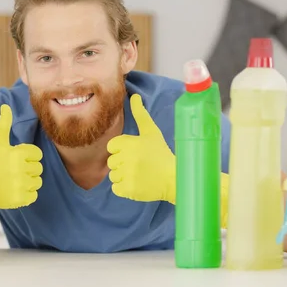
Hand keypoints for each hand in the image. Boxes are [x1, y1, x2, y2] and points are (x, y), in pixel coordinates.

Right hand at [0, 104, 42, 209]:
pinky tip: (15, 189)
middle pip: (38, 168)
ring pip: (37, 182)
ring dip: (29, 181)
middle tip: (14, 170)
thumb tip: (6, 106)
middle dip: (28, 168)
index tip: (16, 158)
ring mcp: (20, 185)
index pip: (36, 153)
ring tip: (15, 180)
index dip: (28, 155)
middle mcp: (20, 169)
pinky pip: (34, 195)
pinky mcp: (20, 199)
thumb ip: (3, 123)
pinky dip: (27, 194)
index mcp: (17, 153)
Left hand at [107, 94, 229, 227]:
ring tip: (140, 174)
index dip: (121, 150)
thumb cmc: (162, 154)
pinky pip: (115, 188)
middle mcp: (127, 158)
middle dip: (123, 163)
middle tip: (140, 164)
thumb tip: (133, 96)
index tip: (135, 153)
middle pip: (111, 161)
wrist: (175, 179)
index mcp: (130, 143)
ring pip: (113, 175)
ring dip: (123, 176)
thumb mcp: (151, 132)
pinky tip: (137, 183)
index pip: (111, 146)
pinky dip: (124, 188)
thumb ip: (140, 114)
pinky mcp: (128, 190)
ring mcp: (127, 175)